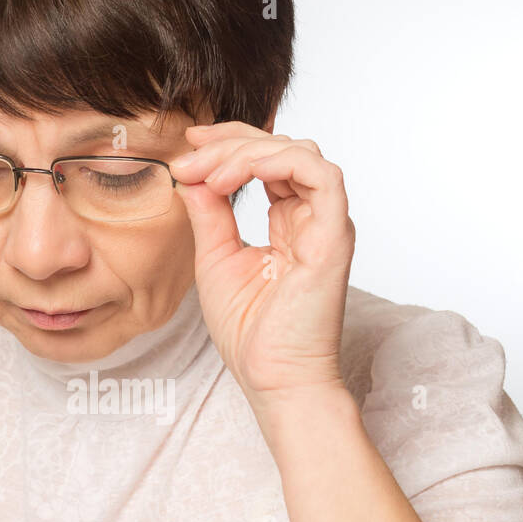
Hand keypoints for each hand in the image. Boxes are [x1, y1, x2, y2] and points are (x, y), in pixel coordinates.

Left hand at [170, 121, 354, 413]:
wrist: (272, 377)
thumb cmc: (250, 332)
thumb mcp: (215, 258)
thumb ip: (209, 213)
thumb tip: (192, 174)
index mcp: (288, 221)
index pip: (266, 161)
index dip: (228, 143)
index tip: (188, 146)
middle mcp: (312, 217)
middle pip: (281, 148)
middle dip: (230, 144)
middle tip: (189, 158)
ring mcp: (326, 224)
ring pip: (300, 153)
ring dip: (249, 152)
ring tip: (211, 174)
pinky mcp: (334, 235)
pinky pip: (321, 176)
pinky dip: (278, 162)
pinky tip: (238, 177)